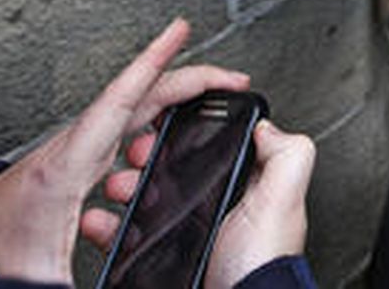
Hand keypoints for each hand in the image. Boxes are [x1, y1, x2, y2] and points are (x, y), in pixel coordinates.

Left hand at [0, 19, 249, 283]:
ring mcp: (77, 153)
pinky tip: (170, 129)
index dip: (154, 62)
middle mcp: (74, 149)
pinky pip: (126, 130)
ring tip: (211, 104)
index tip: (180, 30)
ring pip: (135, 113)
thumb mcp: (39, 276)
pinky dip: (156, 121)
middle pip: (141, 98)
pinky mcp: (79, 164)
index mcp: (68, 166)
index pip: (120, 101)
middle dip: (191, 80)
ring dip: (174, 104)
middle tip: (232, 78)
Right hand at [82, 120, 314, 288]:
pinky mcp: (164, 255)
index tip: (164, 125)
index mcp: (243, 187)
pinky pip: (131, 234)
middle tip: (135, 157)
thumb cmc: (260, 263)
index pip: (211, 148)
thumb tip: (267, 126)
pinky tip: (102, 221)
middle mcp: (215, 206)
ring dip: (125, 186)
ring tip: (118, 187)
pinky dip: (111, 225)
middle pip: (172, 168)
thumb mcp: (282, 201)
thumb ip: (286, 156)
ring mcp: (188, 231)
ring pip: (146, 196)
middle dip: (147, 157)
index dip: (187, 133)